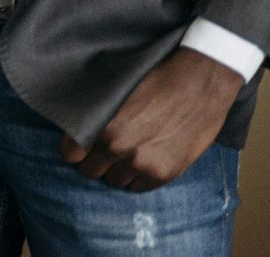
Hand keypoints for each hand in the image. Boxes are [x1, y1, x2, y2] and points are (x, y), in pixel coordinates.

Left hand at [59, 48, 245, 190]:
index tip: (79, 146)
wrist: (199, 85)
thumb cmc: (156, 80)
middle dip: (94, 161)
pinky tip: (143, 161)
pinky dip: (138, 178)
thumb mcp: (116, 91)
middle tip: (103, 151)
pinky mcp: (164, 173)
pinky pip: (139, 187)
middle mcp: (118, 148)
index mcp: (102, 125)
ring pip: (115, 181)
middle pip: (90, 171)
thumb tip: (76, 125)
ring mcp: (142, 164)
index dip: (74, 149)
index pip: (70, 153)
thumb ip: (96, 113)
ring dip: (117, 170)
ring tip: (127, 154)